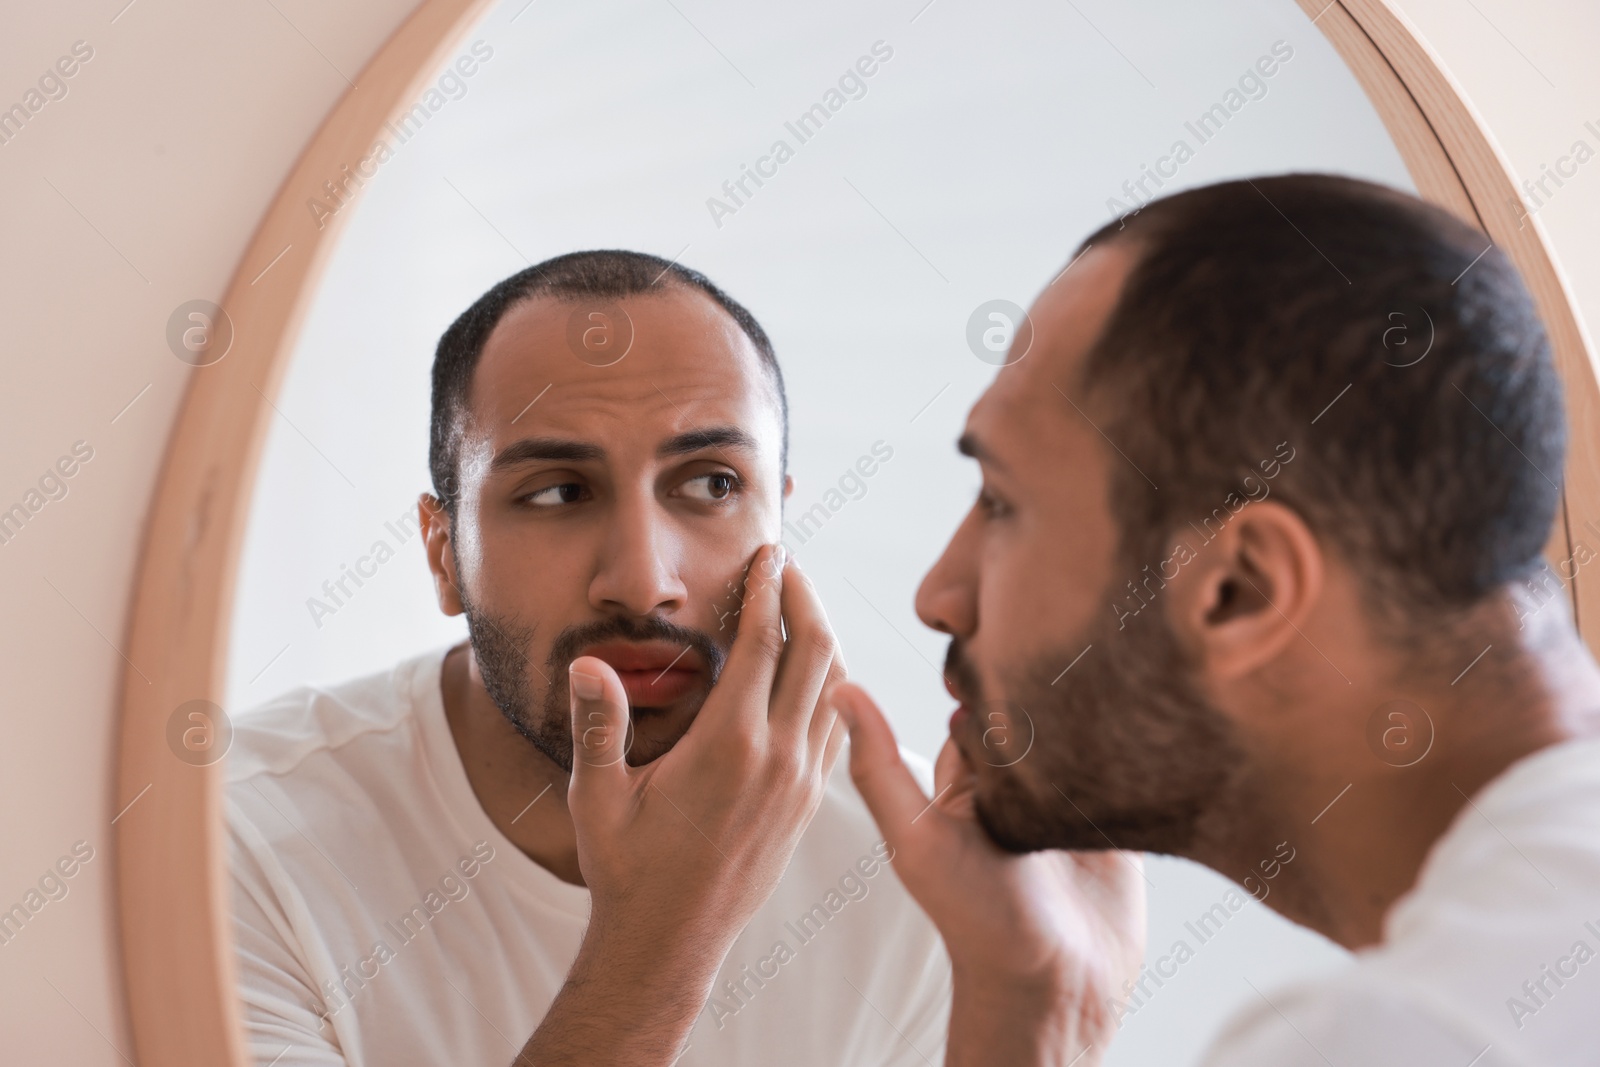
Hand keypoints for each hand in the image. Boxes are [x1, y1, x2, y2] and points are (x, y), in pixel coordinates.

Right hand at [516, 544, 846, 1065]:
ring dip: (824, 638)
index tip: (769, 550)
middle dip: (805, 598)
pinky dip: (831, 684)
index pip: (765, 644)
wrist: (670, 945)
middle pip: (817, 653)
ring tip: (799, 605)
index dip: (768, 589)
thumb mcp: (599, 796)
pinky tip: (811, 672)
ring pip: (836, 688)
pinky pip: (835, 727)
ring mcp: (801, 784)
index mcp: (730, 747)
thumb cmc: (627, 870)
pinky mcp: (807, 805)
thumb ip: (598, 726)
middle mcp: (778, 760)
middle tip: (787, 564)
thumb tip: (586, 664)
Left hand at [836, 682, 1144, 1066]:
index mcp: (964, 781)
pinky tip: (1142, 710)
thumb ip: (879, 770)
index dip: (981, 677)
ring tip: (1100, 674)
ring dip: (1088, 705)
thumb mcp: (917, 841)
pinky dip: (1134, 738)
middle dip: (1041, 683)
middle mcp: (1015, 782)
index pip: (973, 707)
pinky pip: (1128, 759)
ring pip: (1078, 726)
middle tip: (1057, 660)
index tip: (991, 647)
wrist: (1059, 982)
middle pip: (1029, 709)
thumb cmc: (975, 920)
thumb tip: (839, 689)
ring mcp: (1068, 794)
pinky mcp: (1118, 810)